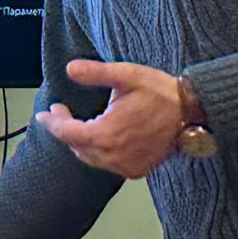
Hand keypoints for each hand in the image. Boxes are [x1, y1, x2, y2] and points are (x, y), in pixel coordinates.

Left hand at [35, 59, 184, 178]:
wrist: (194, 112)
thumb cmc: (161, 93)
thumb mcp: (126, 75)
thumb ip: (95, 73)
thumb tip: (70, 69)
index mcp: (106, 134)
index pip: (67, 133)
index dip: (52, 122)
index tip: (44, 113)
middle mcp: (114, 155)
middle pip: (76, 146)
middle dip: (64, 129)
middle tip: (59, 112)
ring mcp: (126, 165)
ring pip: (91, 158)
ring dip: (80, 142)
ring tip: (76, 123)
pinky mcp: (138, 169)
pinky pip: (108, 164)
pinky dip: (99, 152)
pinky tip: (100, 138)